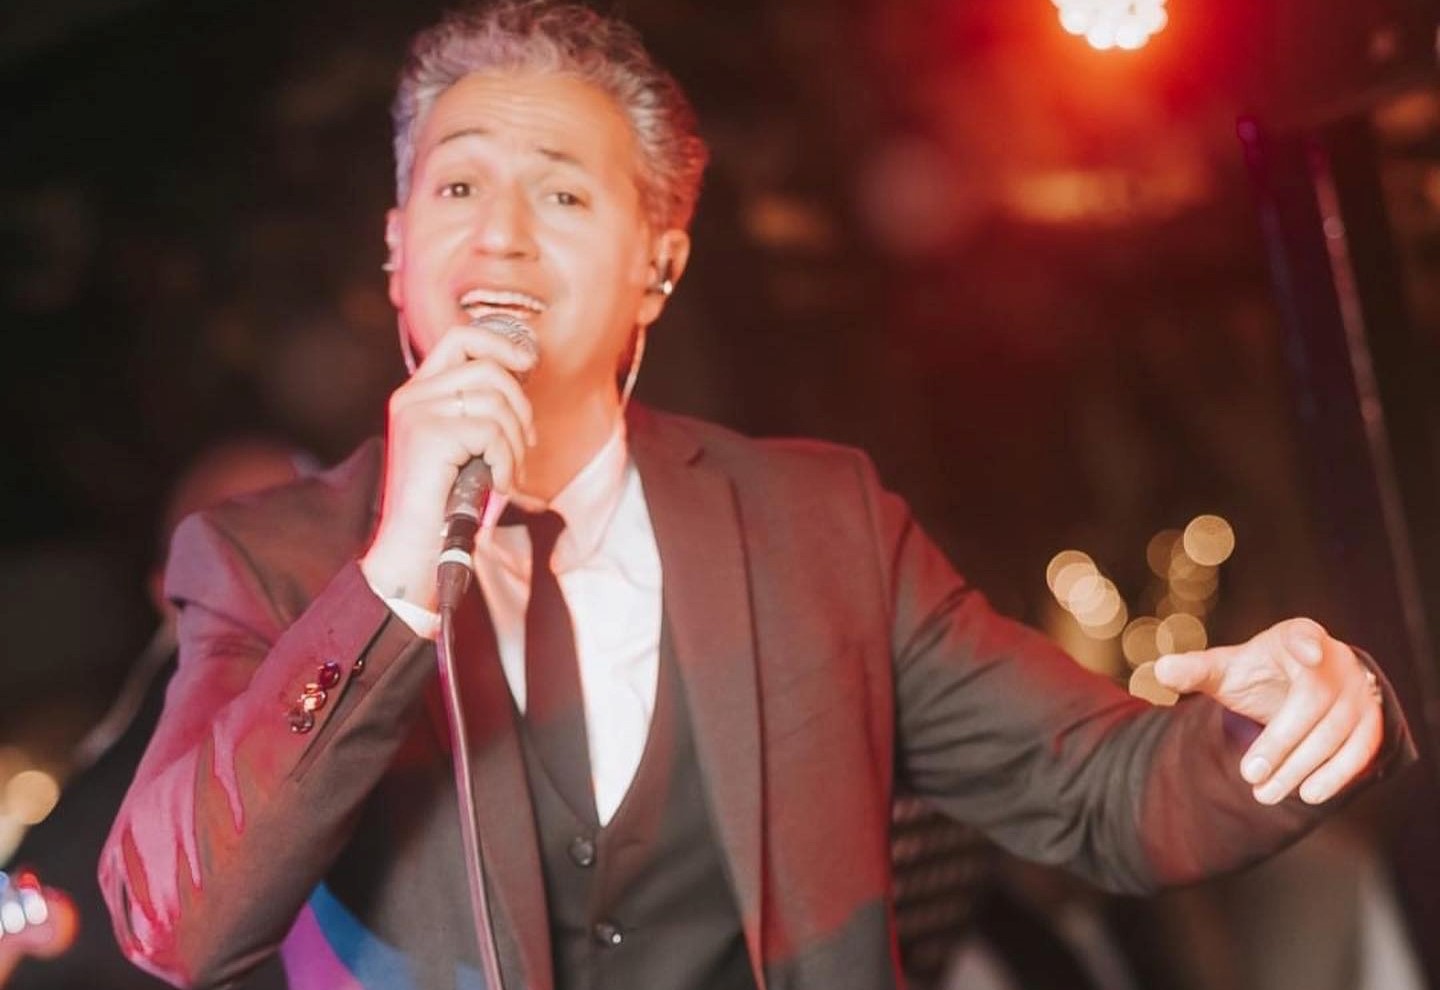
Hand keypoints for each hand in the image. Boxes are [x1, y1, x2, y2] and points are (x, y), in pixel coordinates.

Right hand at [361, 324, 536, 610]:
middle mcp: (412, 395)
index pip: (461, 337)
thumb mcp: (462, 446)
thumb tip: (521, 376)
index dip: (500, 342)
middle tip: (525, 447)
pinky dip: (506, 461)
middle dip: (521, 408)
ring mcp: (417, 412)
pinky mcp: (429, 435)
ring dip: (516, 443)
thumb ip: (478, 409)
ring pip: (496, 401)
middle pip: (488, 368)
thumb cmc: (445, 503)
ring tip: (507, 474)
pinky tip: (497, 486)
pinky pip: (492, 432)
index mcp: (417, 392)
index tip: (527, 362)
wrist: (413, 550)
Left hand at [1153, 618, 1383, 805]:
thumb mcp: (1227, 669)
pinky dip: (1335, 774)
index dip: (1306, 644)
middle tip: (1248, 775)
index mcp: (1296, 637)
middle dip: (1280, 742)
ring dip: (1299, 767)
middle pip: (1311, 703)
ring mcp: (1358, 691)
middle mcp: (1335, 660)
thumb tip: (1160, 670)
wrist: (1301, 687)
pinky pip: (1359, 751)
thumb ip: (1196, 670)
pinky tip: (1308, 794)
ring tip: (1264, 793)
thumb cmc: (1259, 674)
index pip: (1302, 636)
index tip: (1308, 652)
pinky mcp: (1371, 722)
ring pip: (1334, 733)